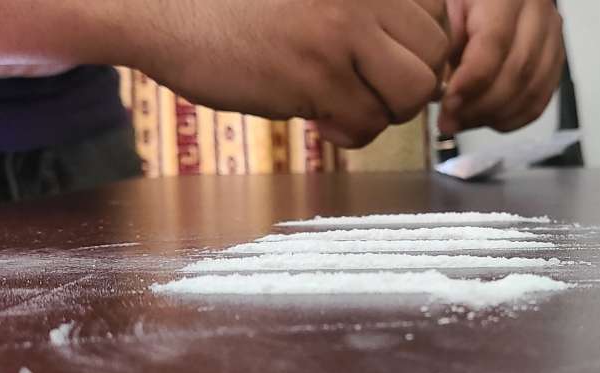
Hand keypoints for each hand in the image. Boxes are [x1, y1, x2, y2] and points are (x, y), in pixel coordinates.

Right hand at [126, 0, 450, 147]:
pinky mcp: (316, 74)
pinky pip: (370, 123)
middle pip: (435, 54)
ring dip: (387, 111)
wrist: (162, 10)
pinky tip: (319, 117)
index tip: (382, 62)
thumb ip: (366, 13)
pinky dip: (351, 132)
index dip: (416, 48)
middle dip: (408, 84)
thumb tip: (426, 65)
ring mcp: (342, 30)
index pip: (437, 14)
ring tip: (346, 105)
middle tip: (368, 90)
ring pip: (415, 90)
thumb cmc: (236, 5)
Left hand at [439, 0, 564, 134]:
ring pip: (533, 89)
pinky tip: (488, 120)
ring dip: (495, 116)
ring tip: (464, 122)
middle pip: (518, 72)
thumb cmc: (462, 0)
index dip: (471, 82)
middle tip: (450, 121)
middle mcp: (537, 11)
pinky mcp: (555, 56)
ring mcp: (551, 35)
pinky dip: (514, 117)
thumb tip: (440, 88)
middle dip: (480, 106)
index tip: (447, 105)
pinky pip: (541, 97)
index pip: (495, 44)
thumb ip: (443, 41)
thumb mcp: (444, 7)